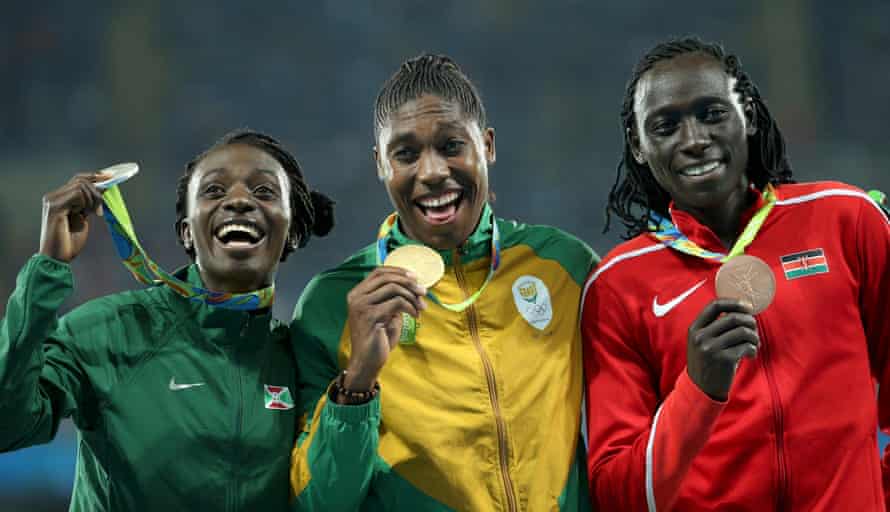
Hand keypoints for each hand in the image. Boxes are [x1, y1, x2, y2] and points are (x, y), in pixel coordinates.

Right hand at [39, 174, 103, 262]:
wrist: (57, 258)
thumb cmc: (69, 243)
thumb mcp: (83, 219)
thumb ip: (89, 205)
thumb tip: (102, 190)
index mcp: (59, 199)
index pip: (77, 179)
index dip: (94, 176)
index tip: (110, 177)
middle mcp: (53, 197)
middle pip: (80, 180)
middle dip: (97, 190)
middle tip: (101, 208)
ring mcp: (52, 201)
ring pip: (80, 186)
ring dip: (94, 199)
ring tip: (95, 214)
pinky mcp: (54, 207)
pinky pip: (77, 194)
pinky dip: (87, 202)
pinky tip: (86, 215)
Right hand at [343, 267, 425, 393]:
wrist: (367, 362)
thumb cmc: (378, 339)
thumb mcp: (386, 314)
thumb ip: (393, 298)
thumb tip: (413, 285)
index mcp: (357, 294)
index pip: (378, 272)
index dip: (398, 271)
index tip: (415, 277)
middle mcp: (356, 297)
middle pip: (386, 277)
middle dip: (408, 282)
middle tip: (423, 292)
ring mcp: (362, 306)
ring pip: (393, 288)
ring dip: (412, 296)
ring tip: (421, 307)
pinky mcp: (371, 316)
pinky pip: (396, 302)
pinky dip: (410, 307)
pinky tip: (415, 316)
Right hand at [686, 299, 758, 400]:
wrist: (701, 389)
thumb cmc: (707, 362)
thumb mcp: (701, 342)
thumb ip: (714, 327)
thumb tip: (742, 310)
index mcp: (694, 329)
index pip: (714, 306)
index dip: (733, 303)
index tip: (746, 306)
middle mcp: (701, 337)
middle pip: (733, 317)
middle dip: (749, 321)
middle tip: (754, 329)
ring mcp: (711, 348)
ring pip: (743, 331)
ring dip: (754, 336)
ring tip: (754, 344)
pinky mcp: (724, 359)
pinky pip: (747, 346)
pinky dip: (753, 349)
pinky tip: (751, 355)